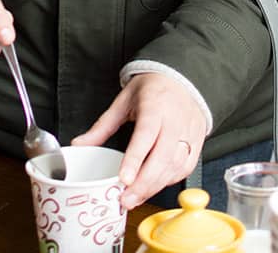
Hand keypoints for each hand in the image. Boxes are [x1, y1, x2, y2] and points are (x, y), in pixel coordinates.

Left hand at [71, 73, 205, 208]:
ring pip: (175, 166)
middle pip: (163, 156)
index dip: (136, 158)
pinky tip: (154, 186)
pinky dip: (169, 181)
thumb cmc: (151, 89)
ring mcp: (189, 132)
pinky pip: (185, 168)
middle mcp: (175, 119)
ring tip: (135, 197)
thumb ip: (102, 126)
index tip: (124, 179)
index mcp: (155, 105)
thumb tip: (80, 144)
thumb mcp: (123, 101)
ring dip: (155, 186)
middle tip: (125, 199)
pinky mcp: (197, 142)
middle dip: (144, 183)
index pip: (146, 134)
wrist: (180, 79)